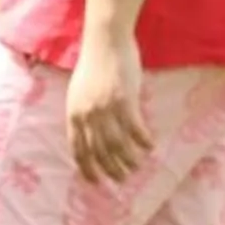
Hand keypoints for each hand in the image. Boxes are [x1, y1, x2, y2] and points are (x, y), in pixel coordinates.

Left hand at [64, 32, 150, 183]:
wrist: (106, 41)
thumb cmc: (93, 65)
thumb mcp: (79, 93)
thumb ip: (83, 114)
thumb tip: (91, 137)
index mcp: (74, 115)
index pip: (78, 151)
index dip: (87, 169)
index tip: (96, 182)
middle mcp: (88, 116)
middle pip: (100, 153)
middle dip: (112, 170)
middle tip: (122, 178)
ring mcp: (106, 110)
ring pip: (118, 145)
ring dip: (129, 160)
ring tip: (137, 166)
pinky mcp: (125, 101)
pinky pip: (135, 130)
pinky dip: (143, 141)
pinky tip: (150, 146)